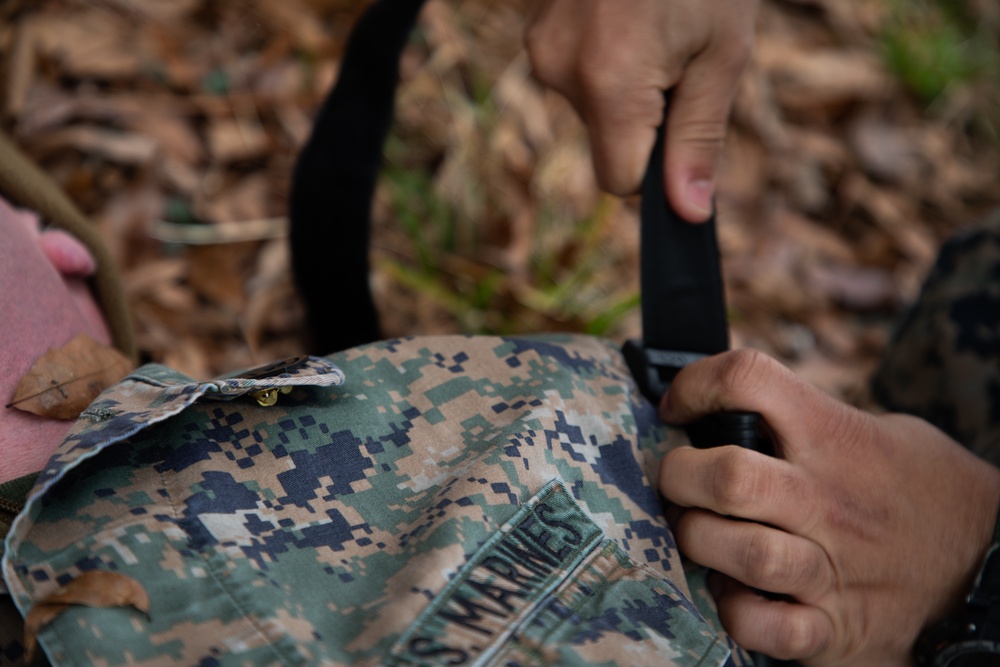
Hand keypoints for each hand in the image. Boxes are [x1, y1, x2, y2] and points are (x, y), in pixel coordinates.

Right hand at [524, 0, 757, 221]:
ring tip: (654, 18)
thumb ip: (700, 137)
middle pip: (606, 139)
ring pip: (590, 103)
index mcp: (609, 84)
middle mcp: (560, 70)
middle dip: (644, 111)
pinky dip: (603, 52)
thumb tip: (689, 212)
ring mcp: (539, 43)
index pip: (619, 180)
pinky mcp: (534, 24)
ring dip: (624, 79)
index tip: (687, 121)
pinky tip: (627, 6)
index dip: (659, 167)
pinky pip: (573, 69)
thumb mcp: (722, 51)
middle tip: (679, 46)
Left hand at [658, 349, 999, 665]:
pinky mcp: (835, 625)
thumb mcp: (874, 429)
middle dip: (678, 475)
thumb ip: (804, 416)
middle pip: (726, 477)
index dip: (697, 383)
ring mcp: (832, 566)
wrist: (986, 557)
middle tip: (678, 480)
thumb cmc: (915, 486)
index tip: (679, 405)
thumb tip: (720, 405)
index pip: (748, 379)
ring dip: (697, 541)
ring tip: (701, 535)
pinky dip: (735, 611)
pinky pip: (763, 625)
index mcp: (834, 436)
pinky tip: (734, 592)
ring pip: (738, 551)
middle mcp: (827, 498)